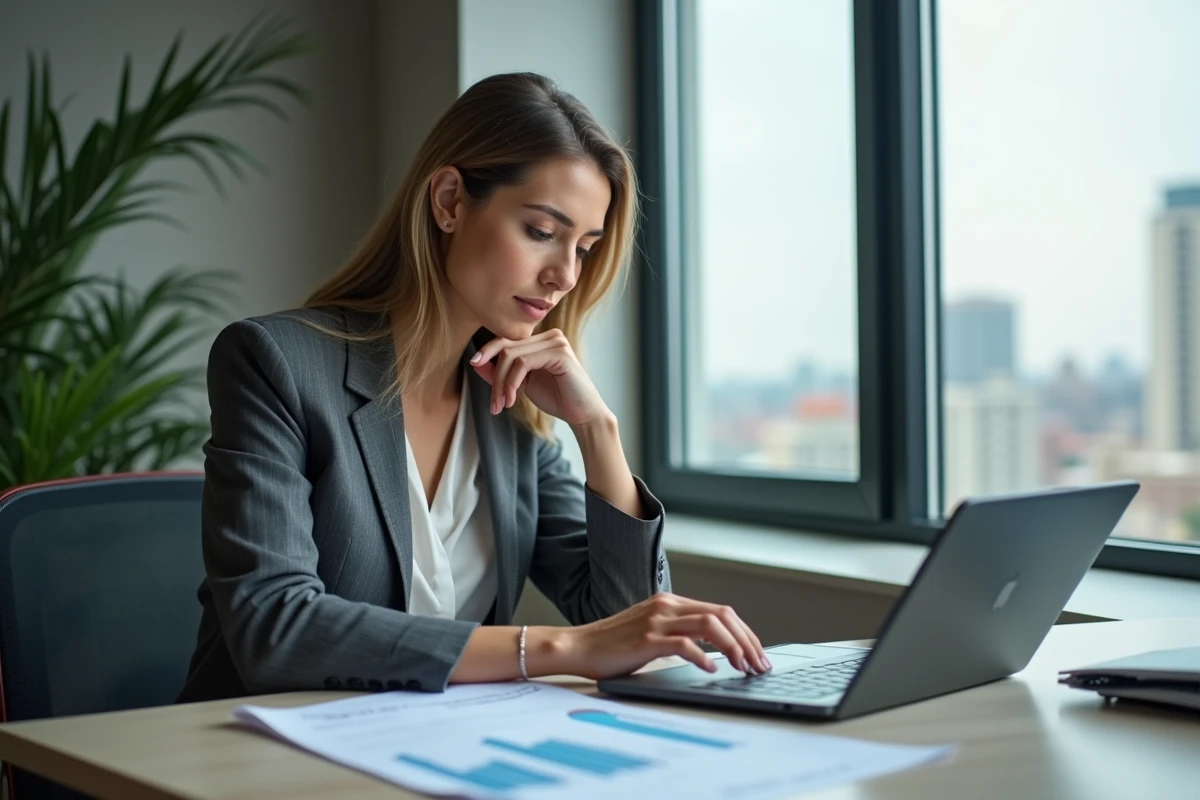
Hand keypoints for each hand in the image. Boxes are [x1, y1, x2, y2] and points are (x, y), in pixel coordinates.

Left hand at [469, 329, 608, 425]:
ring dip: (501, 383)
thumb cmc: (557, 398)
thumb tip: (476, 362)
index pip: (507, 340)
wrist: (582, 414)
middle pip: (506, 347)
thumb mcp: (523, 385)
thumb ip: (502, 373)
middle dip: (494, 376)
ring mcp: (556, 341)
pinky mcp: (559, 352)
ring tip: (501, 405)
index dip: (487, 351)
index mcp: (541, 340)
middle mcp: (549, 336)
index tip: (473, 365)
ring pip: (511, 356)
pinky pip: (523, 363)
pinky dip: (512, 382)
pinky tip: (512, 399)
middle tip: (493, 403)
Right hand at [558, 593, 771, 680]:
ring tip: (742, 667)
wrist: (579, 646)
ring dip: (733, 648)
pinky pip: (684, 644)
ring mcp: (657, 620)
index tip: (757, 654)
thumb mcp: (652, 632)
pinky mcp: (647, 638)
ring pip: (710, 625)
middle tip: (759, 665)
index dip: (744, 633)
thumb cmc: (614, 645)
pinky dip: (703, 657)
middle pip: (722, 615)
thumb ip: (680, 634)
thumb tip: (716, 652)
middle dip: (747, 641)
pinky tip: (712, 670)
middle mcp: (667, 606)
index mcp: (671, 602)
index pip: (720, 611)